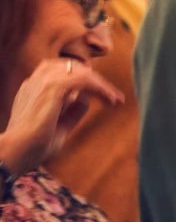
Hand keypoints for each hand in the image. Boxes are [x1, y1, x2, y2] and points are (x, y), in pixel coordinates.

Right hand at [1, 59, 122, 173]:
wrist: (14, 153)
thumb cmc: (33, 147)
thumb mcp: (59, 127)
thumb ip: (72, 112)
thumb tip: (86, 99)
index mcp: (34, 89)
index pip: (63, 72)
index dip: (85, 80)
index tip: (105, 95)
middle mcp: (36, 82)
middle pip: (73, 68)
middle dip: (96, 80)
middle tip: (114, 98)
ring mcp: (42, 83)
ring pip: (79, 71)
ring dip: (100, 83)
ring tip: (115, 99)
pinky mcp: (51, 88)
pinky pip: (82, 78)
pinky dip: (99, 87)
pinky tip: (109, 99)